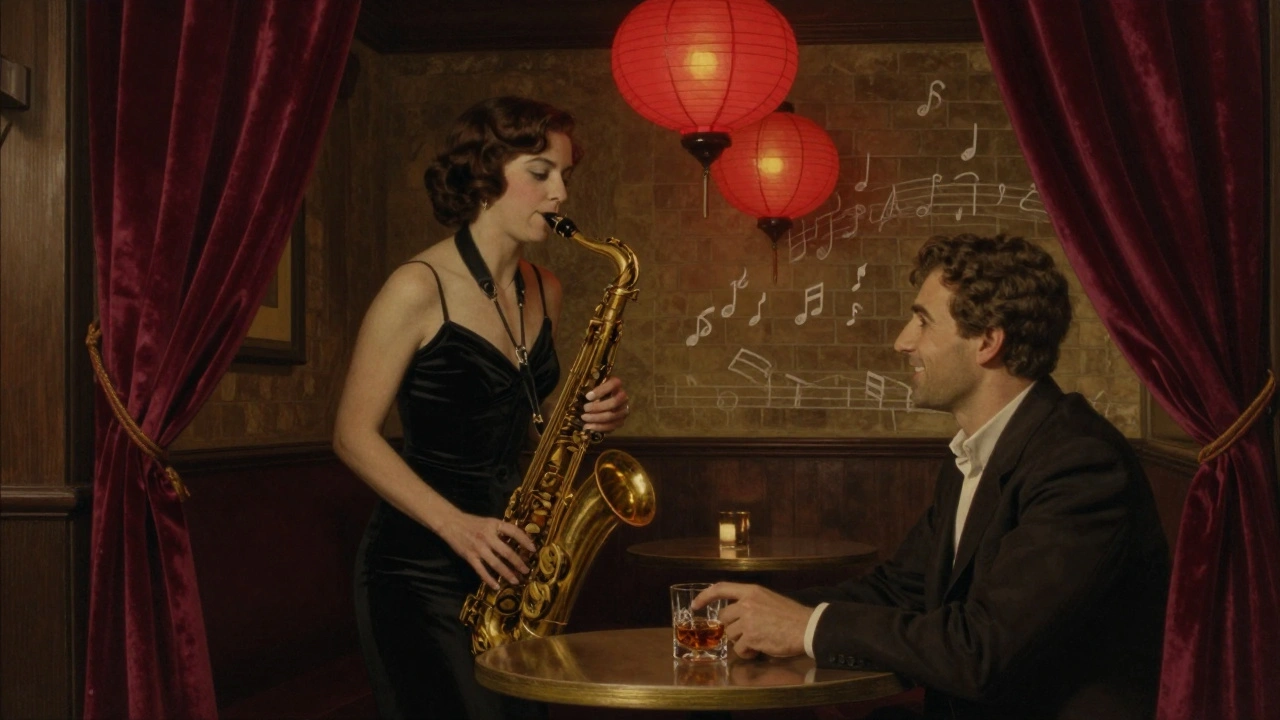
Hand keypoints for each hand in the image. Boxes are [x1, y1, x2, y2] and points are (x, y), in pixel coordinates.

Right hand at [436, 511, 536, 589]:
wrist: (451, 523)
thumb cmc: (472, 523)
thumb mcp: (489, 522)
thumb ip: (501, 531)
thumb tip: (518, 541)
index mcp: (494, 525)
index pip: (514, 532)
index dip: (525, 540)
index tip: (533, 549)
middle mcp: (487, 536)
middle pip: (507, 552)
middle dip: (518, 562)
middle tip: (527, 570)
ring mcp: (478, 548)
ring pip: (496, 563)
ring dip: (507, 573)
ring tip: (516, 580)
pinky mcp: (470, 557)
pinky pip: (481, 571)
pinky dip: (489, 579)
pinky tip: (496, 586)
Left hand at [581, 375, 629, 432]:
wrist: (603, 403)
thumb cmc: (595, 393)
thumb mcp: (593, 387)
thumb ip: (588, 387)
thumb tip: (579, 395)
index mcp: (616, 384)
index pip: (614, 384)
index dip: (601, 390)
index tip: (588, 396)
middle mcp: (623, 397)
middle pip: (614, 402)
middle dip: (598, 407)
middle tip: (585, 408)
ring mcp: (623, 410)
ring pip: (612, 415)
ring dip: (596, 418)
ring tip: (584, 417)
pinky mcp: (620, 421)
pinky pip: (611, 426)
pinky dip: (599, 427)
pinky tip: (588, 426)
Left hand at [693, 582, 810, 659]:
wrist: (806, 627)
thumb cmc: (790, 615)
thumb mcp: (768, 599)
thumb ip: (751, 602)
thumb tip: (736, 612)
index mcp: (751, 591)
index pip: (720, 588)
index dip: (705, 596)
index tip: (695, 605)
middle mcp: (746, 603)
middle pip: (724, 618)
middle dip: (732, 627)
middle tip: (748, 632)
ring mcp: (748, 620)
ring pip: (731, 634)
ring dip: (741, 641)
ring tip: (757, 641)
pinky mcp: (751, 637)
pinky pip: (739, 648)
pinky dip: (747, 652)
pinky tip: (758, 649)